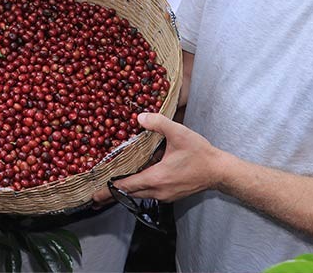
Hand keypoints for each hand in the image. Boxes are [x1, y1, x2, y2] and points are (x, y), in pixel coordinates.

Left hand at [91, 112, 221, 205]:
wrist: (219, 171)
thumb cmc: (200, 153)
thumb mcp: (179, 133)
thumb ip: (158, 123)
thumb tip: (139, 117)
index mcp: (157, 177)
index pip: (126, 186)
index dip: (109, 190)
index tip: (94, 194)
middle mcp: (158, 190)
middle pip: (130, 193)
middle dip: (113, 191)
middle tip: (97, 190)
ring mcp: (165, 195)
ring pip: (139, 194)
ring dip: (127, 188)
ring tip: (113, 182)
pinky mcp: (171, 195)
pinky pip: (149, 193)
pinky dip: (140, 187)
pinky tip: (137, 175)